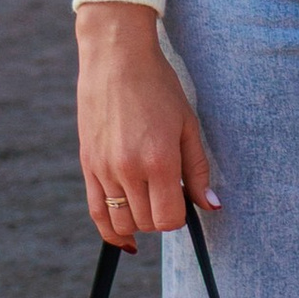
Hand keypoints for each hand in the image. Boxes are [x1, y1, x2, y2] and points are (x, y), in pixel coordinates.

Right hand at [75, 2, 218, 248]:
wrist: (116, 59)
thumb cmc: (158, 87)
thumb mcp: (187, 124)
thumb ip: (198, 170)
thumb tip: (211, 207)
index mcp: (159, 160)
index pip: (170, 218)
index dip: (180, 216)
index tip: (183, 199)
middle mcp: (128, 170)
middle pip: (146, 222)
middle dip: (161, 216)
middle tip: (167, 194)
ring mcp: (104, 169)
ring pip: (121, 222)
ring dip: (138, 221)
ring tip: (148, 202)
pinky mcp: (87, 165)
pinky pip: (96, 212)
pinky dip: (110, 231)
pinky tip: (125, 239)